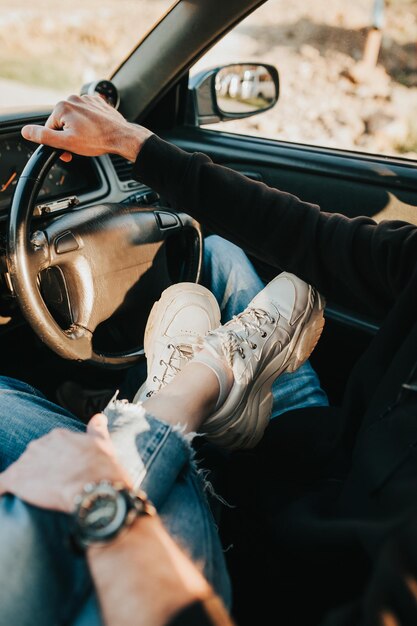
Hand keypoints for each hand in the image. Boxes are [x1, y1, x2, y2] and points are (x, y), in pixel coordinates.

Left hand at [0, 414, 131, 512]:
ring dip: (26, 483)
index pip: (50, 447)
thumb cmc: (102, 468)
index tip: (63, 473)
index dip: (56, 462)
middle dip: (40, 471)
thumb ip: (97, 429)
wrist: (95, 488)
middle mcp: (40, 444)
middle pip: (33, 459)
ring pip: (20, 472)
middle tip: (54, 486)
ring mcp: (27, 461)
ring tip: (38, 497)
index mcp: (58, 435)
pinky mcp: (16, 480)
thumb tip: (98, 417)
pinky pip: (1, 485)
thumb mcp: (104, 443)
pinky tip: (4, 497)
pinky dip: (2, 491)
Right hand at [21, 94, 152, 162]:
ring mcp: (87, 99)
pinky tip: (95, 132)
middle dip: (68, 136)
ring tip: (89, 139)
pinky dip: (88, 124)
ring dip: (78, 130)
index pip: (50, 127)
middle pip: (62, 122)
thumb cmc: (97, 140)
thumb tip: (26, 131)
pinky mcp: (97, 102)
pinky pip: (87, 115)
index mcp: (63, 106)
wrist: (122, 137)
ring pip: (75, 119)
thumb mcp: (66, 142)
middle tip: (79, 147)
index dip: (57, 142)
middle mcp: (73, 98)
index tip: (67, 151)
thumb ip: (44, 136)